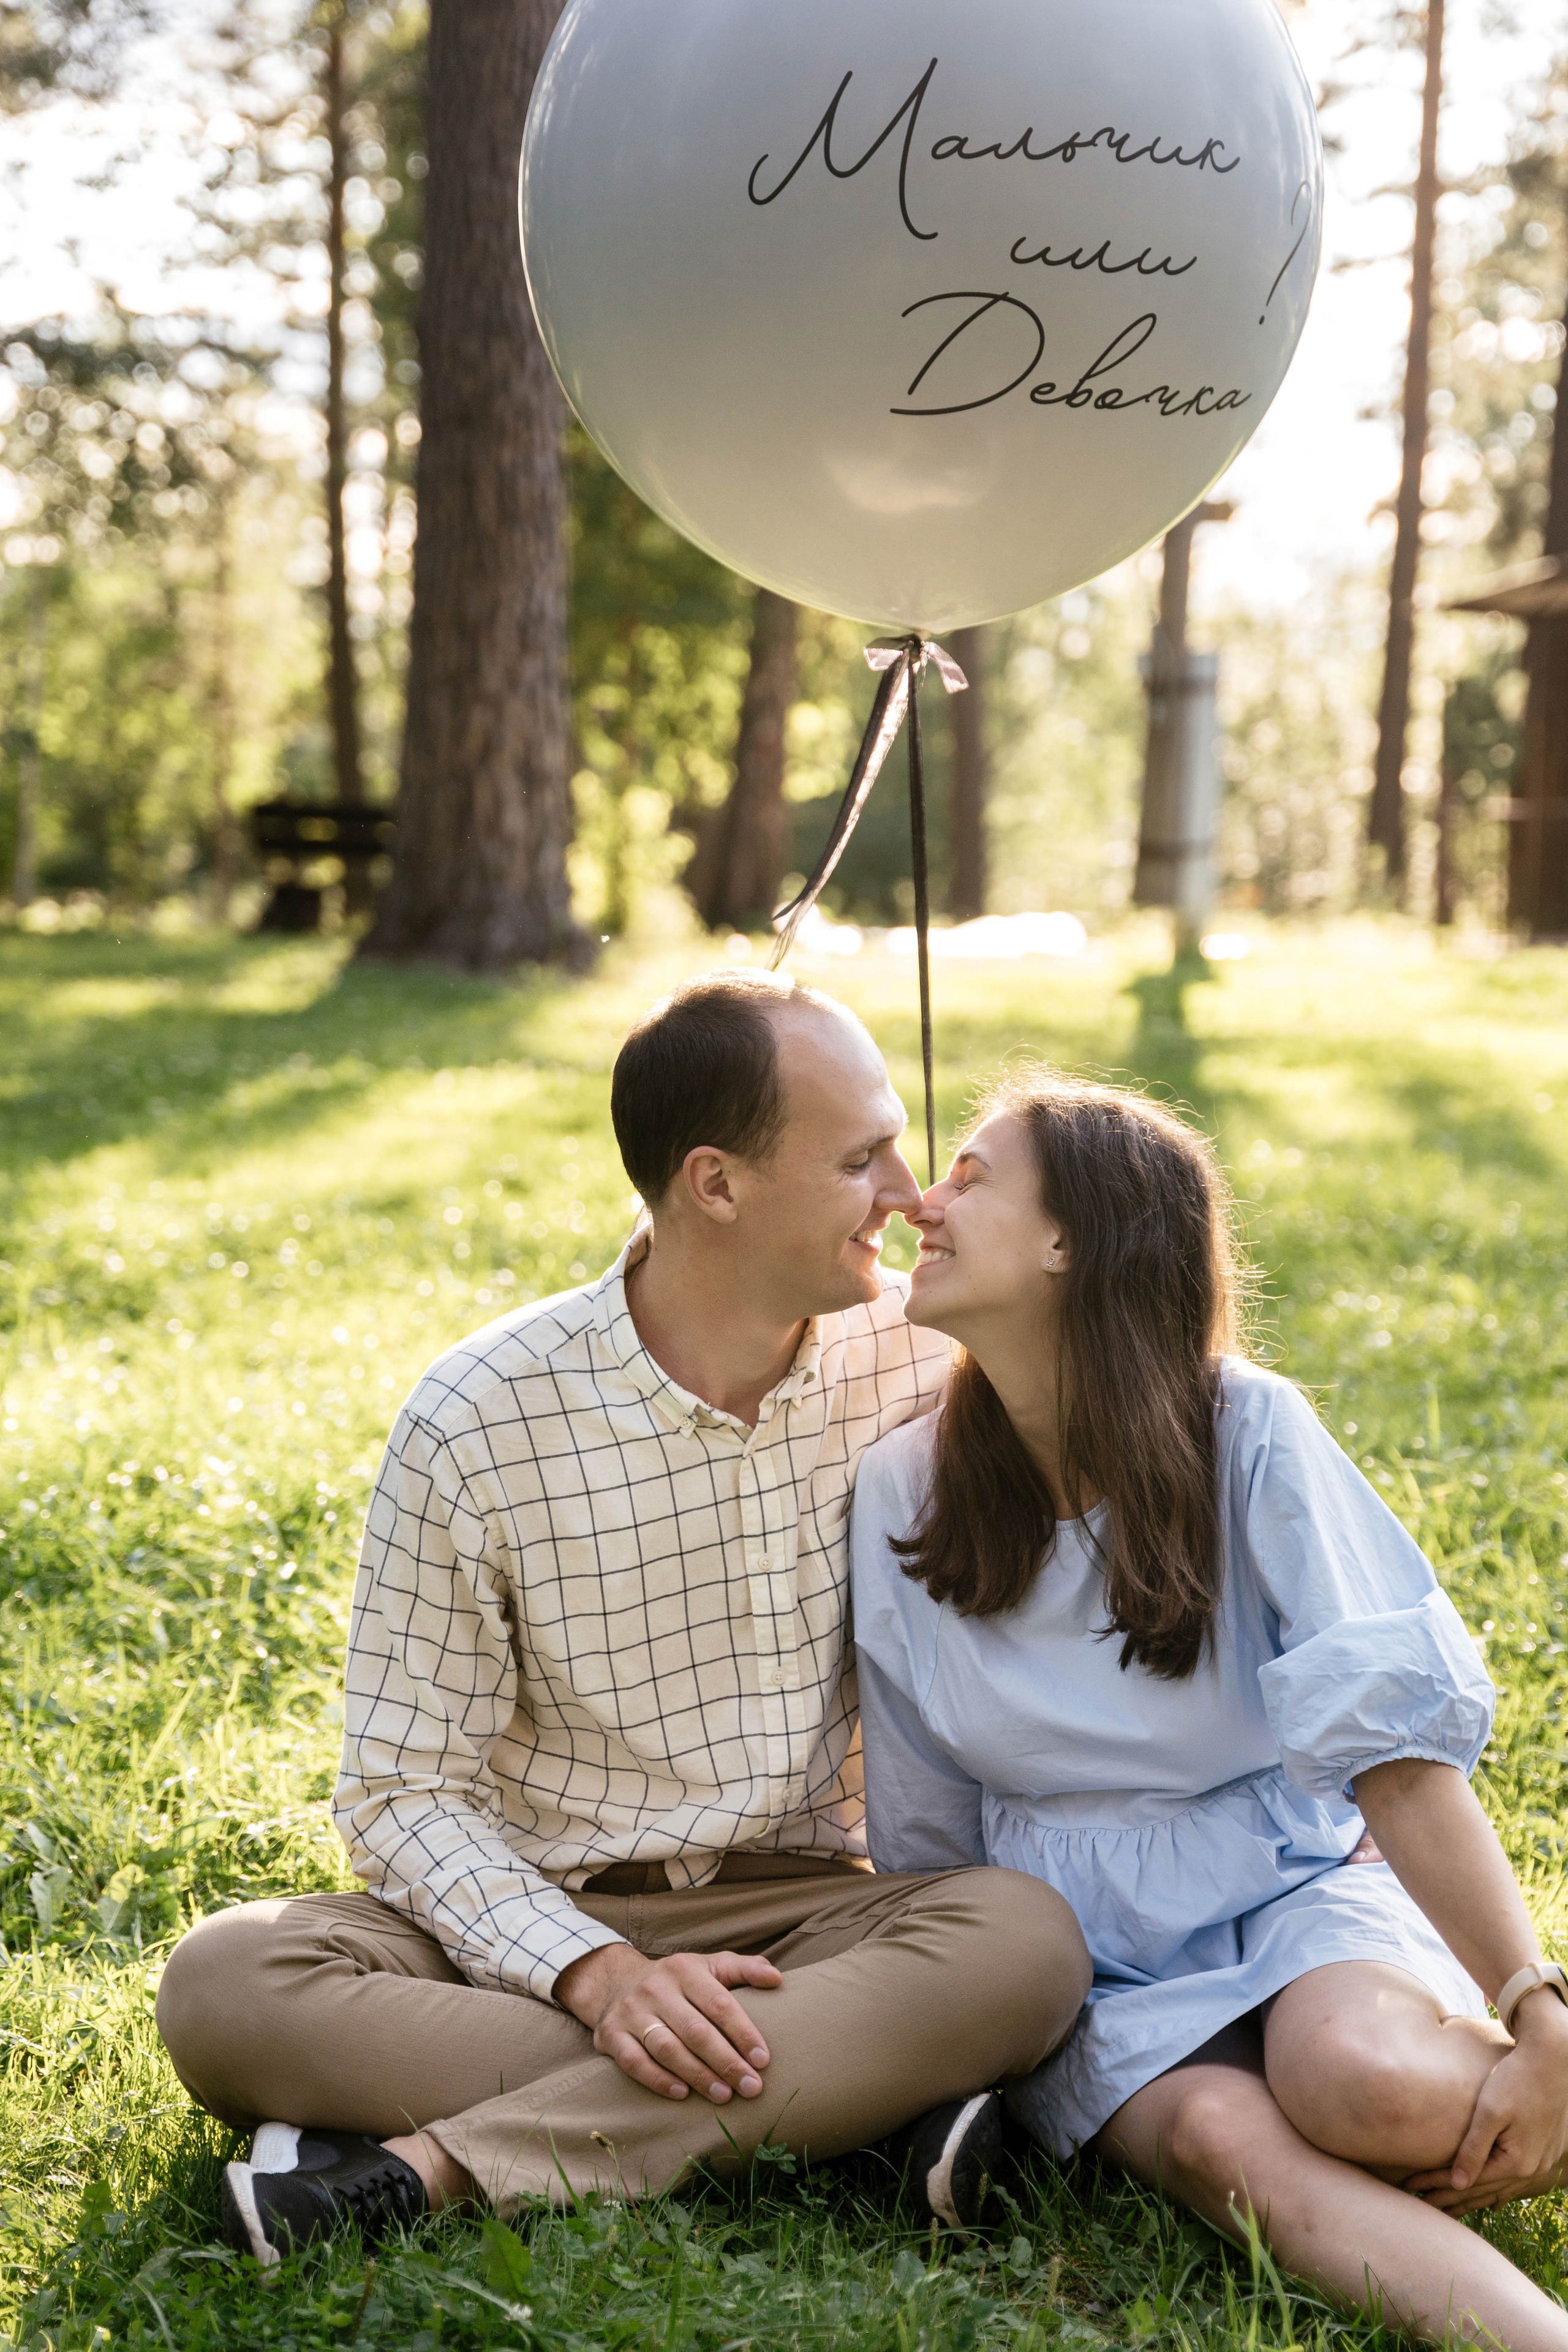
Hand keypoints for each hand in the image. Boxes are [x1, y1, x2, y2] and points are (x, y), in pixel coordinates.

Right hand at [554, 1942, 782, 2103]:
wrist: (615, 1982)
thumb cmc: (677, 1981)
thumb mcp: (709, 1966)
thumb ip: (744, 1969)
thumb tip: (777, 1979)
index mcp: (685, 1969)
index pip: (719, 2003)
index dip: (743, 2032)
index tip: (763, 2060)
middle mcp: (656, 1988)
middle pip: (696, 2030)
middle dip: (727, 2062)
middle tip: (752, 2087)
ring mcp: (631, 2012)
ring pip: (667, 2048)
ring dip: (698, 2075)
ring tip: (724, 2096)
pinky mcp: (611, 2035)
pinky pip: (635, 2062)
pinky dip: (658, 2080)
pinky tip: (682, 2094)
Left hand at [1405, 1992, 1567, 2213]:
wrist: (1553, 2061)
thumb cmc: (1516, 2079)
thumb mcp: (1490, 2112)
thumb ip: (1474, 2149)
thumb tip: (1458, 2183)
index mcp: (1516, 2162)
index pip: (1467, 2180)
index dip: (1435, 2183)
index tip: (1409, 2186)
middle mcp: (1532, 2169)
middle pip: (1484, 2190)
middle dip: (1450, 2198)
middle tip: (1421, 2204)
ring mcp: (1541, 2163)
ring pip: (1501, 2189)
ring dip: (1474, 2199)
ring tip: (1449, 2208)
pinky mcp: (1545, 2152)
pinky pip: (1516, 2181)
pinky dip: (1498, 2190)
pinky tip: (1491, 2199)